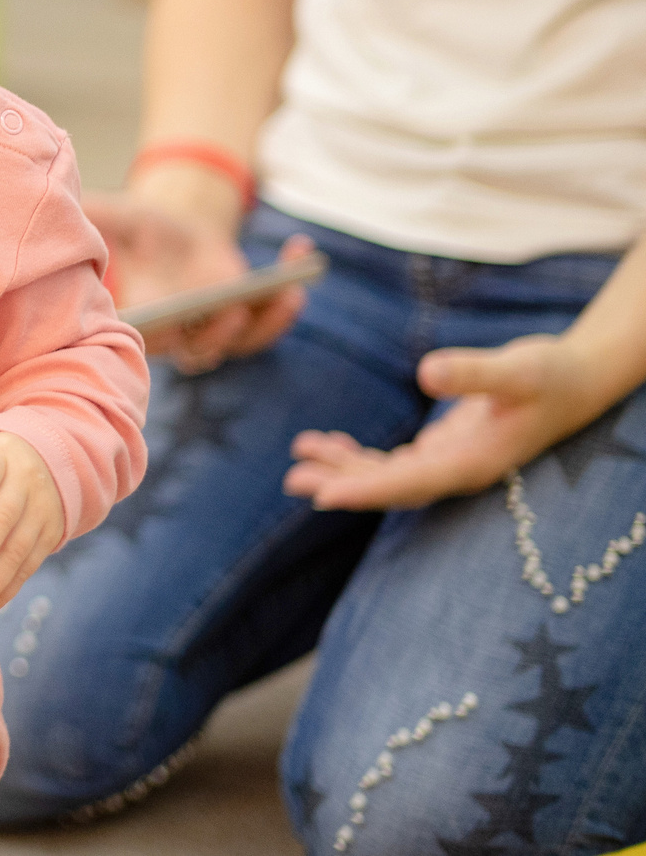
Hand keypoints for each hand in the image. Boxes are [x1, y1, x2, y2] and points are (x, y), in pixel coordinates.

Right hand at [86, 188, 309, 373]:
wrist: (177, 227)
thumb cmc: (140, 227)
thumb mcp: (116, 216)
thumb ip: (93, 219)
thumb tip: (59, 209)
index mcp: (145, 318)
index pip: (150, 339)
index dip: (161, 337)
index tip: (172, 320)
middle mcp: (180, 333)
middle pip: (201, 352)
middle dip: (218, 336)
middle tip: (231, 310)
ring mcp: (216, 329)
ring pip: (245, 342)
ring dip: (270, 323)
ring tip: (288, 293)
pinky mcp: (246, 318)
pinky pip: (270, 319)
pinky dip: (289, 294)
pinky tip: (300, 248)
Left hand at [286, 334, 609, 510]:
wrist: (576, 380)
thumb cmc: (551, 375)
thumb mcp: (518, 369)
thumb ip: (473, 373)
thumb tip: (426, 373)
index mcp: (476, 462)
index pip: (412, 482)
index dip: (367, 491)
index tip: (324, 498)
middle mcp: (459, 470)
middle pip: (392, 486)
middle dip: (342, 484)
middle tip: (292, 478)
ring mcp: (451, 462)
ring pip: (387, 474)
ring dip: (343, 468)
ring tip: (298, 456)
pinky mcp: (445, 449)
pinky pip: (395, 461)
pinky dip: (361, 456)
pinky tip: (328, 445)